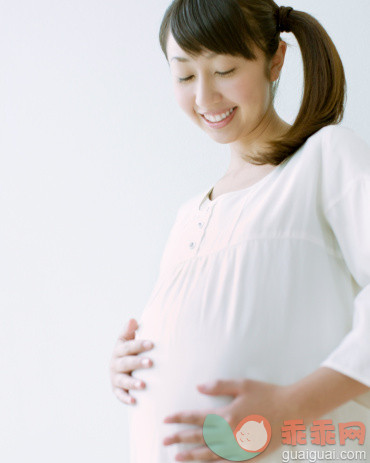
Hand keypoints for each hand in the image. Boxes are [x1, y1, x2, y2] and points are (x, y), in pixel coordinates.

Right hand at [109, 318, 153, 404]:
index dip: (139, 345)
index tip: (152, 344)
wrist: (122, 368)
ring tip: (143, 385)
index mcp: (119, 350)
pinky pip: (120, 395)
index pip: (128, 346)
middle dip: (138, 363)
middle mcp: (115, 364)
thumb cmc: (131, 351)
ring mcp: (115, 378)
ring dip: (132, 383)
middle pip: (126, 363)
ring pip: (123, 380)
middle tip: (151, 363)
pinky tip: (134, 401)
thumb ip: (130, 331)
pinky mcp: (117, 390)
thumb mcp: (128, 340)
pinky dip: (126, 398)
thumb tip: (133, 320)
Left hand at [162, 378, 295, 460]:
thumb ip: (218, 386)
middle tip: (164, 441)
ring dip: (192, 455)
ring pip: (209, 453)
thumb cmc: (267, 394)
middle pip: (199, 437)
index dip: (179, 418)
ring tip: (177, 457)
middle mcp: (230, 433)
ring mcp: (239, 446)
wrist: (292, 410)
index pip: (196, 417)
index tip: (166, 420)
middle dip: (180, 439)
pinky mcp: (248, 455)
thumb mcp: (242, 384)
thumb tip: (198, 387)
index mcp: (226, 414)